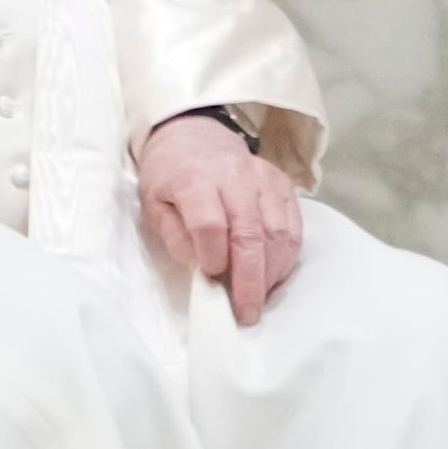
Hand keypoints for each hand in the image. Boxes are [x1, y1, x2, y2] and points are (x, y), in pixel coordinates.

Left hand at [137, 111, 303, 325]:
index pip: (210, 223)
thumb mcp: (154, 203)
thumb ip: (175, 236)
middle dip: (250, 280)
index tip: (210, 278)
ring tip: (259, 297)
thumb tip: (199, 268)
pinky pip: (293, 228)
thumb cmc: (171, 175)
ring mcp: (264, 180)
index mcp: (195, 179)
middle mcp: (235, 177)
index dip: (212, 256)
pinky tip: (272, 276)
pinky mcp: (283, 185)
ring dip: (271, 274)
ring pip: (278, 234)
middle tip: (247, 312)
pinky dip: (286, 258)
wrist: (194, 135)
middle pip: (250, 234)